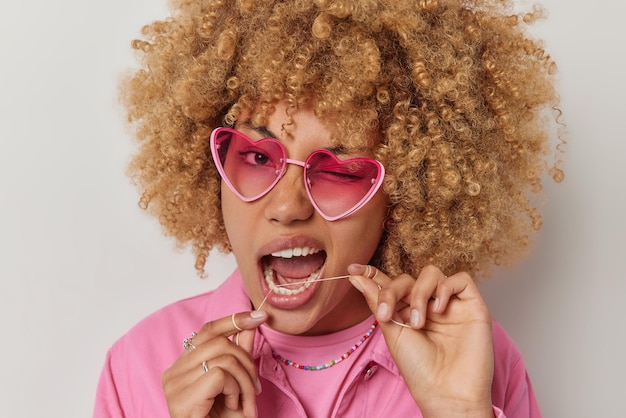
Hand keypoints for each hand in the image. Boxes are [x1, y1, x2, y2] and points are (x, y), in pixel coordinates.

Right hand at [162, 311, 267, 417]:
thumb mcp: (236, 384)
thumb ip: (240, 353)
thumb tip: (252, 322)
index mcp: (183, 366)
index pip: (207, 330)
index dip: (234, 319)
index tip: (260, 316)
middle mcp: (173, 372)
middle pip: (220, 342)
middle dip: (247, 363)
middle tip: (255, 391)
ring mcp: (174, 384)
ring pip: (224, 357)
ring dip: (245, 381)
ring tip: (246, 404)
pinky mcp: (182, 396)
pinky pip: (221, 374)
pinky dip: (237, 390)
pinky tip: (234, 407)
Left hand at [348, 264, 493, 417]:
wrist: (446, 392)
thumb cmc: (419, 369)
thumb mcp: (392, 332)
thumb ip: (378, 302)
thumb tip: (356, 276)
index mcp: (407, 312)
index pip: (391, 284)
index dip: (373, 273)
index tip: (352, 269)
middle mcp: (428, 305)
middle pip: (407, 278)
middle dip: (393, 291)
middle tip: (386, 314)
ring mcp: (450, 304)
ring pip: (431, 273)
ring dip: (419, 293)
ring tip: (418, 322)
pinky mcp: (472, 306)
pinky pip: (461, 279)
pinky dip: (446, 288)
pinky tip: (438, 310)